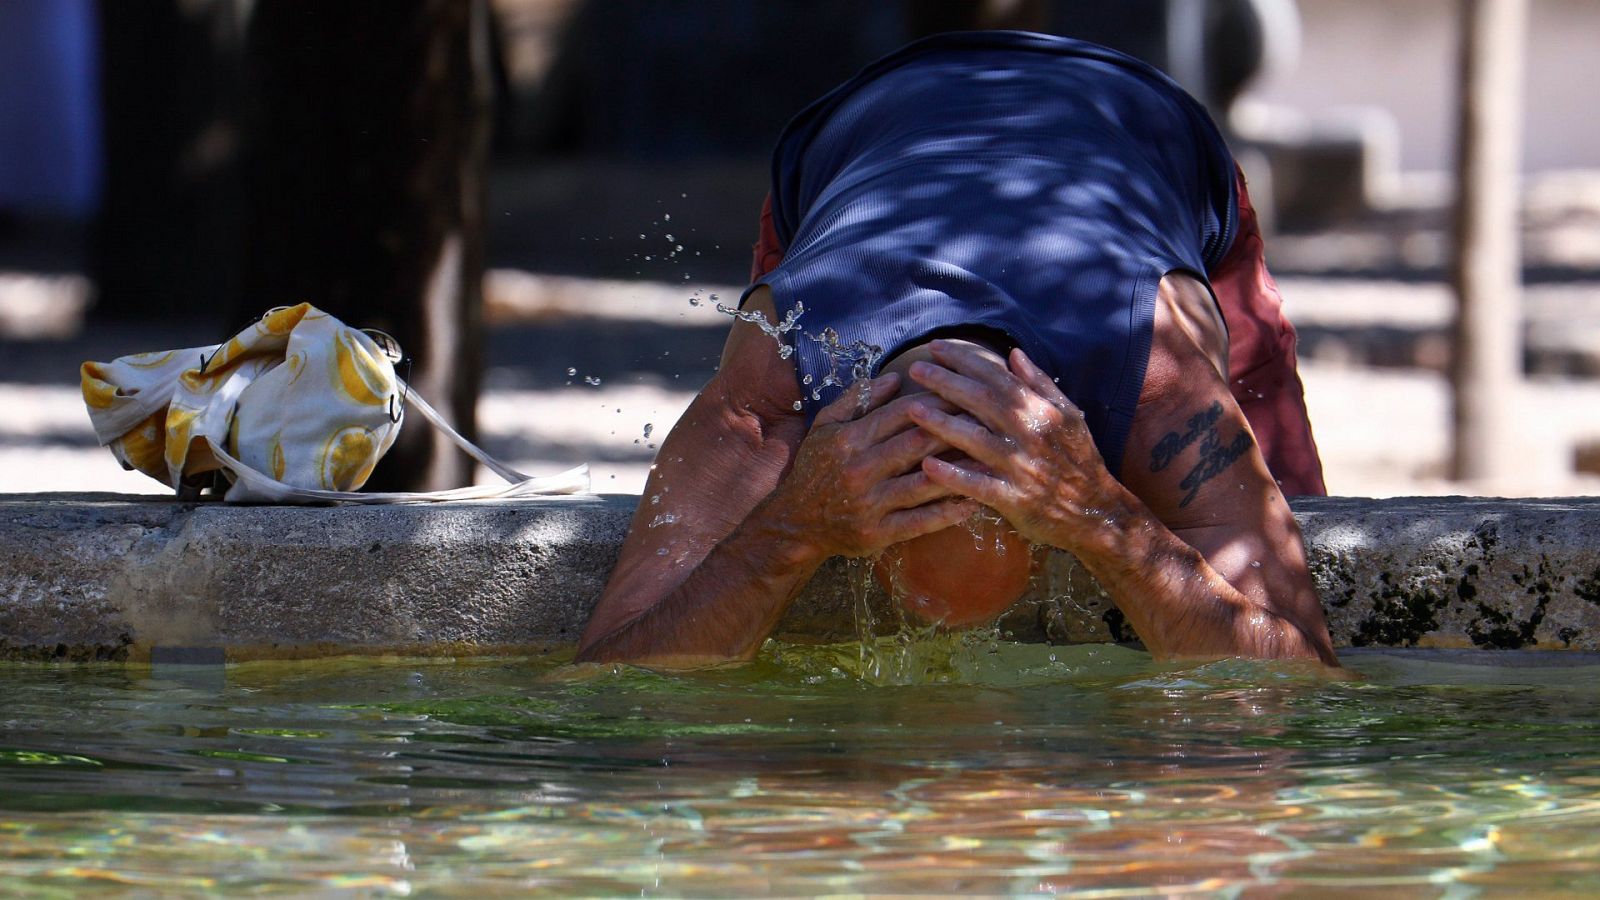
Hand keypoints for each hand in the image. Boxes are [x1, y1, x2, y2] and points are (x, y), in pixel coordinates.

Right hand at [762, 372, 978, 560]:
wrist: (794, 522)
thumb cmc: (815, 468)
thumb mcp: (825, 426)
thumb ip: (857, 399)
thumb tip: (896, 378)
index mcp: (848, 439)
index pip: (901, 413)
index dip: (937, 402)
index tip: (965, 394)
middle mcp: (859, 470)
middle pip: (918, 444)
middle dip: (956, 430)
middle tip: (988, 421)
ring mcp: (869, 504)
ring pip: (924, 483)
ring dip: (960, 471)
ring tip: (991, 461)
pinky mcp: (877, 534)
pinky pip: (920, 522)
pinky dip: (948, 512)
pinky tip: (973, 502)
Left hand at [906, 342, 1136, 554]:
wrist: (1096, 511)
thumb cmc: (1079, 460)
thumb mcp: (1069, 415)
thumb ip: (1040, 383)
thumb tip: (1014, 354)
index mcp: (1040, 410)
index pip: (997, 377)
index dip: (965, 360)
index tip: (937, 347)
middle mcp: (1029, 434)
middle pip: (981, 401)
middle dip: (945, 382)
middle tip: (915, 369)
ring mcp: (1020, 466)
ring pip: (975, 439)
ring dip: (942, 423)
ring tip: (912, 410)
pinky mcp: (1014, 498)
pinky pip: (978, 485)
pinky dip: (954, 476)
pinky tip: (928, 466)